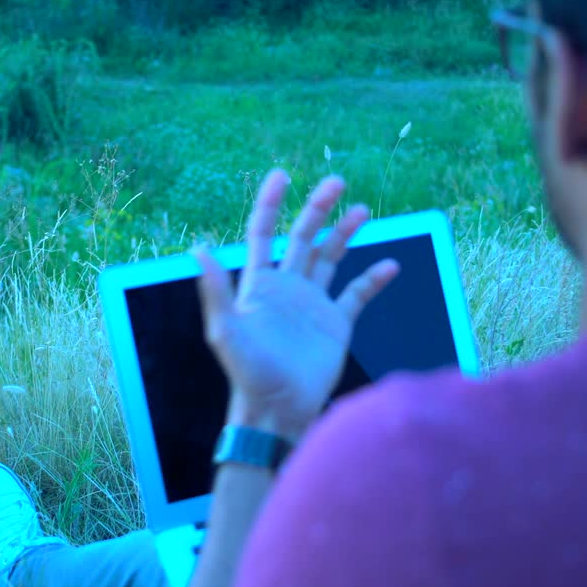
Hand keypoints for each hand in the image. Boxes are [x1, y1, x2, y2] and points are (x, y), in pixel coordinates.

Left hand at [193, 170, 399, 441]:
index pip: (262, 233)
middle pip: (302, 237)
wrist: (278, 410)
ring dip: (345, 233)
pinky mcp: (335, 324)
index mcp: (259, 285)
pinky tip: (389, 265)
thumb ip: (215, 290)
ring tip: (363, 210)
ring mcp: (312, 305)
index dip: (270, 204)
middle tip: (336, 182)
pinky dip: (372, 279)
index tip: (281, 176)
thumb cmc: (248, 374)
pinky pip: (356, 294)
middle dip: (318, 208)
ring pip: (330, 258)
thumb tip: (197, 250)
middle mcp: (287, 288)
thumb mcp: (226, 331)